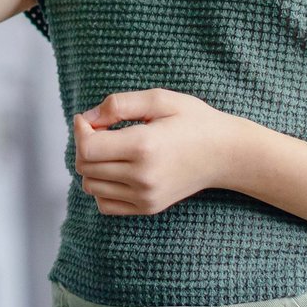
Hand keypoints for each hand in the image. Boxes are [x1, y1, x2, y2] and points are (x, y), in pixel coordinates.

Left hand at [72, 89, 245, 215]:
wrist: (226, 154)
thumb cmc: (194, 121)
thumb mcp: (160, 99)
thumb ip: (120, 103)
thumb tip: (89, 118)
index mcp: (143, 146)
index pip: (87, 148)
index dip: (80, 130)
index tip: (88, 119)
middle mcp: (142, 176)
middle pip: (85, 167)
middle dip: (84, 145)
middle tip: (101, 130)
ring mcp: (145, 196)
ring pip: (91, 186)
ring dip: (91, 166)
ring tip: (111, 148)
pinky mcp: (148, 208)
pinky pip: (105, 205)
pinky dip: (101, 188)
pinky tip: (116, 169)